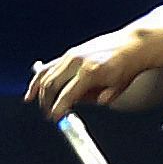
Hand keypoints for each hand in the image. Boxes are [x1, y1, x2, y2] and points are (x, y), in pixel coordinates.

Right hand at [30, 27, 148, 118]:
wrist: (132, 45)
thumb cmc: (126, 66)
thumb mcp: (116, 89)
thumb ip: (98, 99)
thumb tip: (80, 103)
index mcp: (89, 72)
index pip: (67, 95)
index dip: (58, 108)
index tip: (54, 118)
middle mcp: (77, 61)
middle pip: (51, 84)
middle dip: (46, 101)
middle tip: (47, 113)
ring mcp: (72, 55)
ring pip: (47, 73)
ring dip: (37, 88)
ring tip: (30, 99)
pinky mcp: (71, 52)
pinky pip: (50, 66)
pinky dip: (41, 76)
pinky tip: (35, 85)